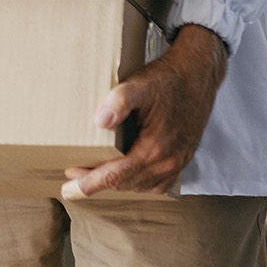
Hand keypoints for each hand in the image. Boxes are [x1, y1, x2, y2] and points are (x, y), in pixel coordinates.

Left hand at [63, 24, 228, 198]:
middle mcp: (168, 162)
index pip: (116, 176)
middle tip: (74, 174)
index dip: (89, 185)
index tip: (68, 190)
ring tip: (95, 174)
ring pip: (141, 186)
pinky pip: (158, 183)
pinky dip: (138, 182)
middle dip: (98, 183)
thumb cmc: (167, 79)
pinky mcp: (182, 159)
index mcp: (155, 148)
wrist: (199, 75)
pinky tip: (127, 174)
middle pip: (126, 184)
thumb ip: (119, 101)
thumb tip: (99, 121)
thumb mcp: (140, 84)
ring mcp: (178, 163)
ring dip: (118, 183)